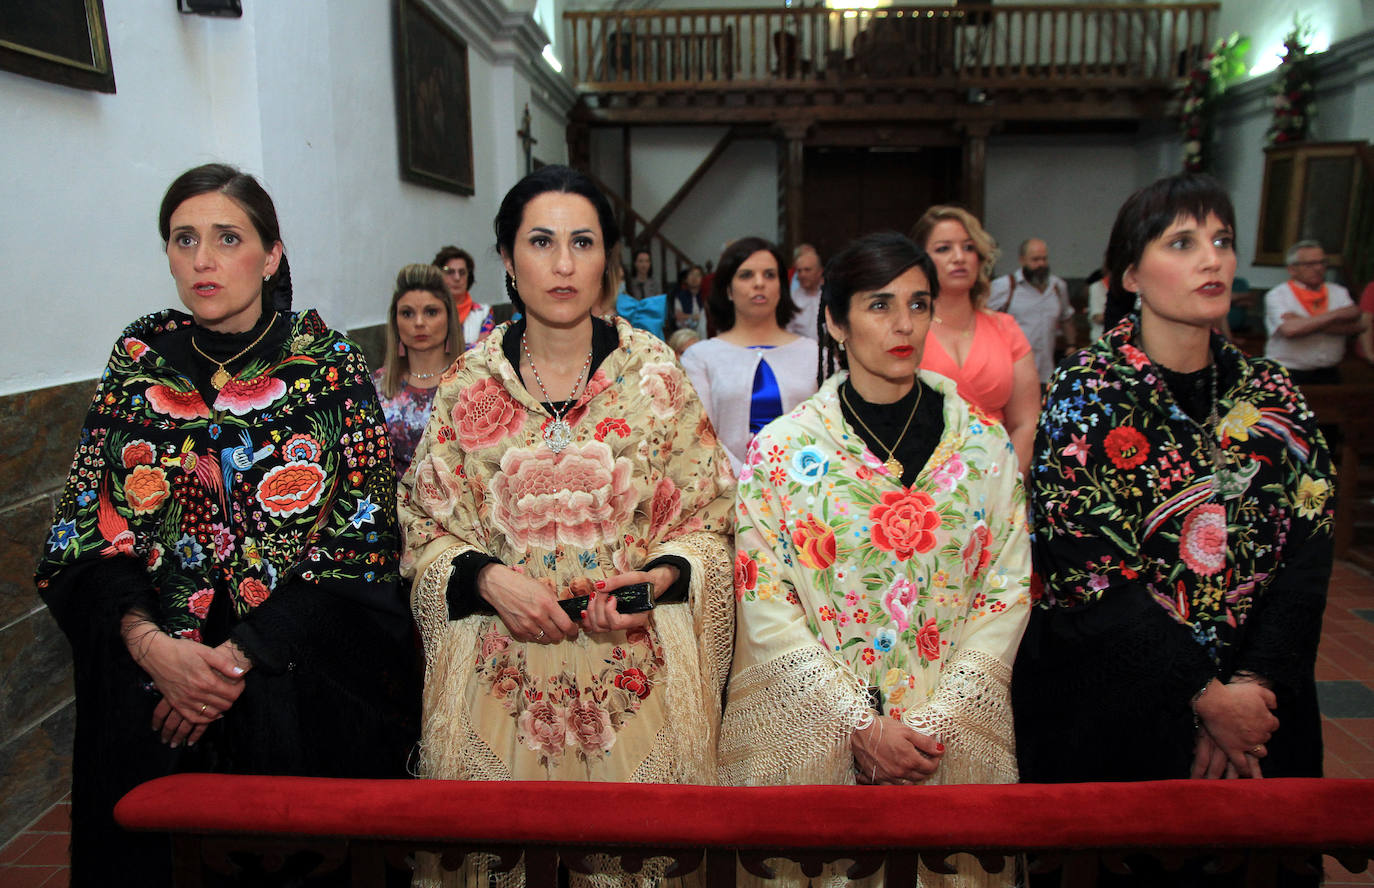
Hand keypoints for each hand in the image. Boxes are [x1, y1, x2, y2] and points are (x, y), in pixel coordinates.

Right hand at [123, 616, 245, 747]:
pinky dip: (204, 719)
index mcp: (206, 681)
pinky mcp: (176, 704)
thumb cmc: (182, 650)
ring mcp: (185, 701)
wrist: (156, 655)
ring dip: (220, 709)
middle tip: (231, 690)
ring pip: (211, 715)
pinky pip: (193, 719)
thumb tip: (240, 673)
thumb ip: (224, 664)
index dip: (240, 689)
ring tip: (222, 700)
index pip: (232, 694)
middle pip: (223, 706)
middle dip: (231, 699)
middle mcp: (196, 694)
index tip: (240, 683)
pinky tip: (210, 713)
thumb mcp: (206, 652)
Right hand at [477, 564, 577, 643]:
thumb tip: (567, 615)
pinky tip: (534, 626)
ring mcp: (527, 626)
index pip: (567, 626)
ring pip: (545, 640)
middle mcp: (538, 617)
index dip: (573, 630)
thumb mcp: (544, 589)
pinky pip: (532, 639)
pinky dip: (536, 635)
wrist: (501, 587)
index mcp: (548, 604)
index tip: (573, 629)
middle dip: (561, 634)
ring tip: (547, 627)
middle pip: (557, 636)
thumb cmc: (523, 585)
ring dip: (549, 635)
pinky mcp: (518, 632)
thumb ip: (556, 603)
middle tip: (561, 629)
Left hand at [580, 565, 677, 633]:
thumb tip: (599, 586)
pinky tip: (585, 610)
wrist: (649, 586)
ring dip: (591, 611)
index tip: (612, 597)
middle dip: (598, 605)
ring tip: (594, 596)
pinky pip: (594, 627)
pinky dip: (587, 619)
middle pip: (604, 623)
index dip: (609, 610)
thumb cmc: (645, 583)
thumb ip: (618, 581)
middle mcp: (627, 624)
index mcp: (637, 618)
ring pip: (597, 627)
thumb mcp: (636, 577)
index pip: (617, 623)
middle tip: (601, 590)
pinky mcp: (610, 621)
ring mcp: (617, 624)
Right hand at [851, 714, 943, 784]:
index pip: (930, 767)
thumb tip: (940, 749)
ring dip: (914, 777)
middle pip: (921, 777)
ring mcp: (888, 777)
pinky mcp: (877, 778)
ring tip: (913, 767)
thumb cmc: (882, 728)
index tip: (935, 754)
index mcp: (910, 760)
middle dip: (926, 769)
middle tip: (925, 758)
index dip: (935, 760)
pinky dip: (899, 783)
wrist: (859, 730)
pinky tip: (899, 775)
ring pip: (908, 784)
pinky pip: (892, 787)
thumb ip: (925, 742)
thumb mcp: (907, 731)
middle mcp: (900, 772)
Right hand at [1193, 678, 1277, 776]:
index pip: (1274, 724)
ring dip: (1257, 750)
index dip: (1266, 720)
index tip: (1258, 717)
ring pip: (1260, 752)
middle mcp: (1260, 735)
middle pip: (1266, 737)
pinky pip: (1241, 765)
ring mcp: (1247, 744)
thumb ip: (1270, 698)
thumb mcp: (1257, 690)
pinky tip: (1246, 772)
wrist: (1215, 702)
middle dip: (1260, 734)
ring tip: (1251, 748)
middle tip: (1250, 727)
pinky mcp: (1233, 750)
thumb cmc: (1234, 694)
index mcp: (1267, 720)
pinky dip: (1245, 770)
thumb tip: (1275, 706)